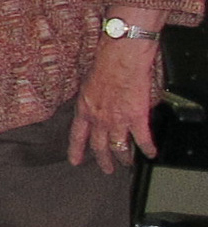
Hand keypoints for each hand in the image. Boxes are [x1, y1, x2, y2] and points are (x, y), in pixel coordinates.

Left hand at [70, 18, 161, 172]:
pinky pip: (142, 139)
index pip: (77, 134)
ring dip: (124, 158)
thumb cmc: (105, 63)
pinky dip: (147, 148)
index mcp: (84, 108)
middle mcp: (98, 117)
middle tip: (106, 169)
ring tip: (127, 164)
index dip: (75, 150)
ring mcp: (117, 119)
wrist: (121, 57)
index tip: (75, 161)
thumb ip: (90, 99)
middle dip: (103, 160)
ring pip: (119, 147)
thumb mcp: (87, 83)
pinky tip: (151, 153)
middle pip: (98, 145)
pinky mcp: (136, 117)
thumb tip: (93, 105)